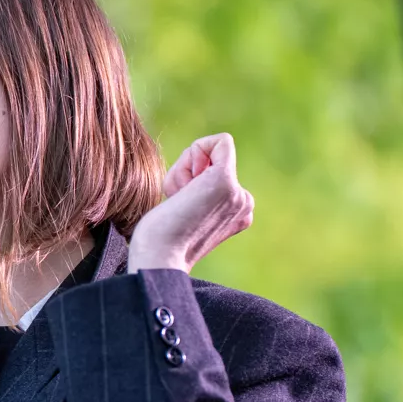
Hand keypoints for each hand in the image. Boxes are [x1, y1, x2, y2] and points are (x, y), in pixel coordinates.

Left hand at [127, 133, 254, 273]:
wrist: (158, 259)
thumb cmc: (159, 241)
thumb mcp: (185, 213)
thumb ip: (196, 195)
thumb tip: (191, 179)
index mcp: (238, 214)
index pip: (216, 171)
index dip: (188, 180)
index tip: (179, 206)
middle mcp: (244, 205)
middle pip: (213, 159)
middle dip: (186, 174)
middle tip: (177, 206)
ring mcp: (238, 194)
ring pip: (211, 152)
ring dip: (184, 170)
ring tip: (179, 203)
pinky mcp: (225, 181)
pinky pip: (220, 142)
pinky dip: (194, 153)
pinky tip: (183, 187)